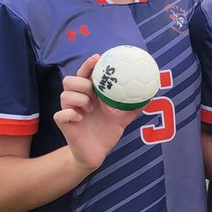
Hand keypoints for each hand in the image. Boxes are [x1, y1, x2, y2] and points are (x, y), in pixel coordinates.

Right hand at [53, 53, 141, 171]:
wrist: (97, 153)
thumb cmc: (107, 131)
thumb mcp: (123, 117)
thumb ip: (134, 106)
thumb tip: (150, 95)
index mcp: (89, 95)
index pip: (85, 74)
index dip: (88, 65)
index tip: (98, 57)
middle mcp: (77, 100)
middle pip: (69, 80)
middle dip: (82, 82)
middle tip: (93, 91)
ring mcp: (69, 111)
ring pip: (64, 95)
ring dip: (79, 99)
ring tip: (90, 108)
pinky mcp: (63, 123)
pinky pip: (61, 114)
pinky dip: (71, 114)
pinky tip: (81, 118)